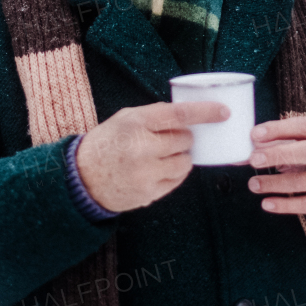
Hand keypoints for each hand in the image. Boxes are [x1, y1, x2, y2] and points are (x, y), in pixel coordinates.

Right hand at [76, 101, 228, 212]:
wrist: (82, 177)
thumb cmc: (107, 142)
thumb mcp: (125, 118)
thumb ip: (155, 115)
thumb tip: (191, 116)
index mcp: (136, 123)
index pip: (179, 114)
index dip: (205, 112)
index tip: (223, 112)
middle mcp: (142, 148)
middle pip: (185, 140)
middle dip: (185, 138)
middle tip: (172, 138)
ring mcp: (146, 173)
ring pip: (185, 163)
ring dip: (181, 157)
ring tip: (163, 155)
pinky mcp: (149, 193)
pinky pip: (177, 181)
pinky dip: (173, 174)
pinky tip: (158, 169)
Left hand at [247, 117, 305, 222]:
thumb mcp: (304, 145)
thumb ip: (276, 145)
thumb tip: (245, 152)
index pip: (303, 127)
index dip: (278, 129)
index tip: (254, 134)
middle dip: (279, 154)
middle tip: (253, 159)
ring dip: (276, 182)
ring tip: (253, 184)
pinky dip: (286, 205)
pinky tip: (267, 203)